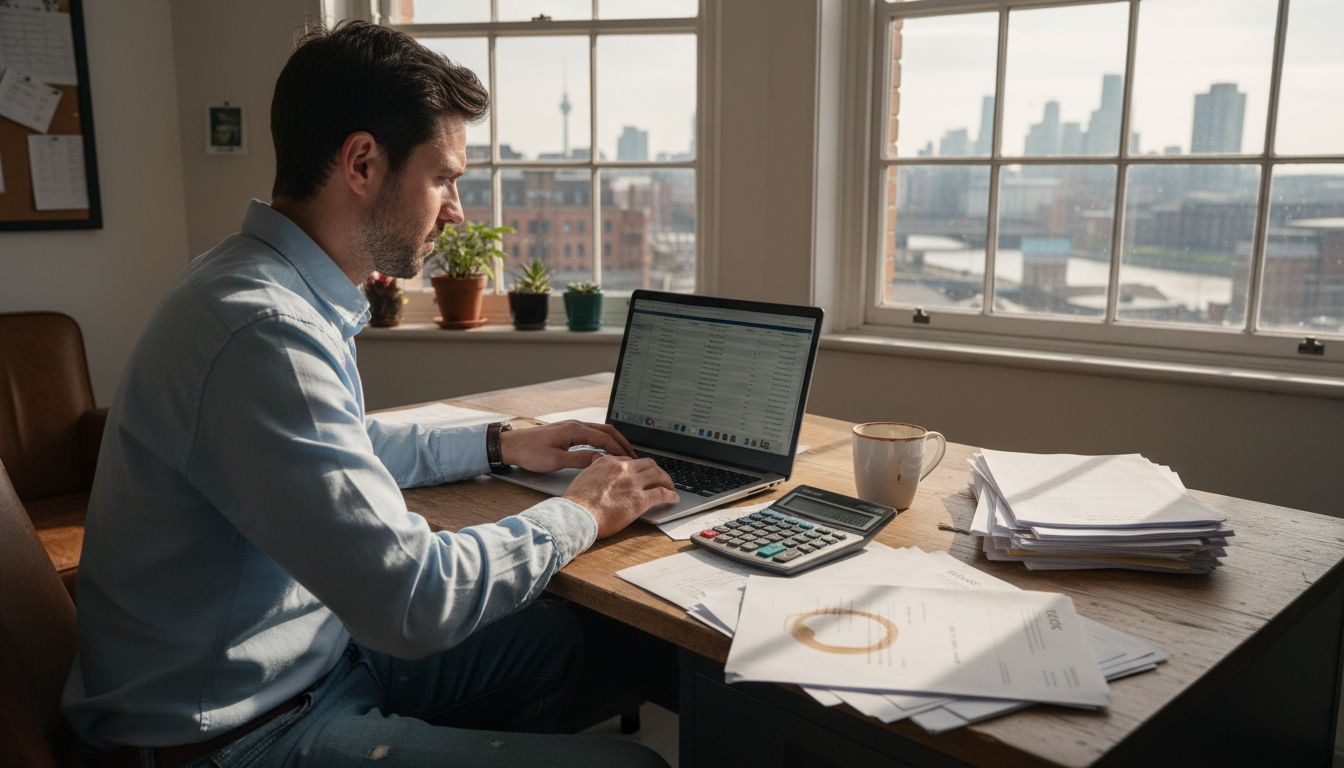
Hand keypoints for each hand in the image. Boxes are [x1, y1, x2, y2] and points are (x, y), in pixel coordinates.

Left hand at [499, 420, 635, 472]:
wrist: (511, 446)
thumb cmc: (530, 452)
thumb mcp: (556, 460)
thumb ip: (580, 459)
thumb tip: (600, 460)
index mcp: (574, 430)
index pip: (604, 438)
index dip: (619, 449)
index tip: (629, 459)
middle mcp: (575, 425)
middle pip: (606, 430)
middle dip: (621, 442)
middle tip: (632, 455)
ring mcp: (571, 427)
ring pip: (600, 430)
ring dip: (613, 441)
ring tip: (622, 453)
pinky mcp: (567, 432)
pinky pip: (591, 433)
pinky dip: (603, 440)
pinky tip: (604, 450)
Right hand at [563, 455, 678, 537]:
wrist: (576, 515)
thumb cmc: (575, 503)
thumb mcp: (582, 477)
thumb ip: (593, 470)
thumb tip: (595, 468)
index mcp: (607, 462)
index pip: (629, 460)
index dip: (638, 467)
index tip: (640, 473)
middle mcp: (622, 469)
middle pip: (647, 464)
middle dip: (656, 470)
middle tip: (659, 477)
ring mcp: (632, 483)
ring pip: (658, 475)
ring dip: (667, 480)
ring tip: (670, 486)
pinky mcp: (639, 499)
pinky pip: (661, 494)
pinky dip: (670, 495)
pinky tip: (673, 498)